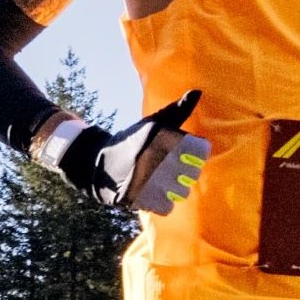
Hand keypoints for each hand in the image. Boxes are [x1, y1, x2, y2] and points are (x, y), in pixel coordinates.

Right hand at [54, 87, 208, 214]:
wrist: (98, 164)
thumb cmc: (133, 142)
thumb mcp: (153, 123)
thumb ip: (178, 110)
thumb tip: (197, 92)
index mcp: (160, 136)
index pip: (201, 151)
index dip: (195, 153)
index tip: (186, 153)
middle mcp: (154, 156)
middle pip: (193, 174)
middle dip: (185, 173)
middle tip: (170, 169)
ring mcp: (146, 179)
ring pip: (182, 192)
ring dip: (174, 189)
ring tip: (161, 182)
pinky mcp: (139, 198)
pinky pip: (167, 207)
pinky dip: (162, 203)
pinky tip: (153, 194)